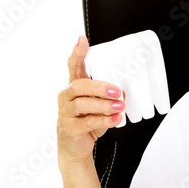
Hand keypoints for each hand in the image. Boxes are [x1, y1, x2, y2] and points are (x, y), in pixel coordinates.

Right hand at [56, 35, 125, 165]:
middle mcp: (66, 96)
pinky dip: (104, 120)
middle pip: (79, 85)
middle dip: (99, 87)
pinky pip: (87, 122)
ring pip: (82, 104)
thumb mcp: (98, 105)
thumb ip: (108, 96)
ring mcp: (65, 112)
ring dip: (104, 105)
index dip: (78, 52)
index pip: (74, 65)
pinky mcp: (69, 128)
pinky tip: (115, 119)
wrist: (75, 147)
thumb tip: (123, 91)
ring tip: (119, 106)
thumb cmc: (87, 121)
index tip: (82, 40)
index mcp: (74, 86)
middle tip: (116, 91)